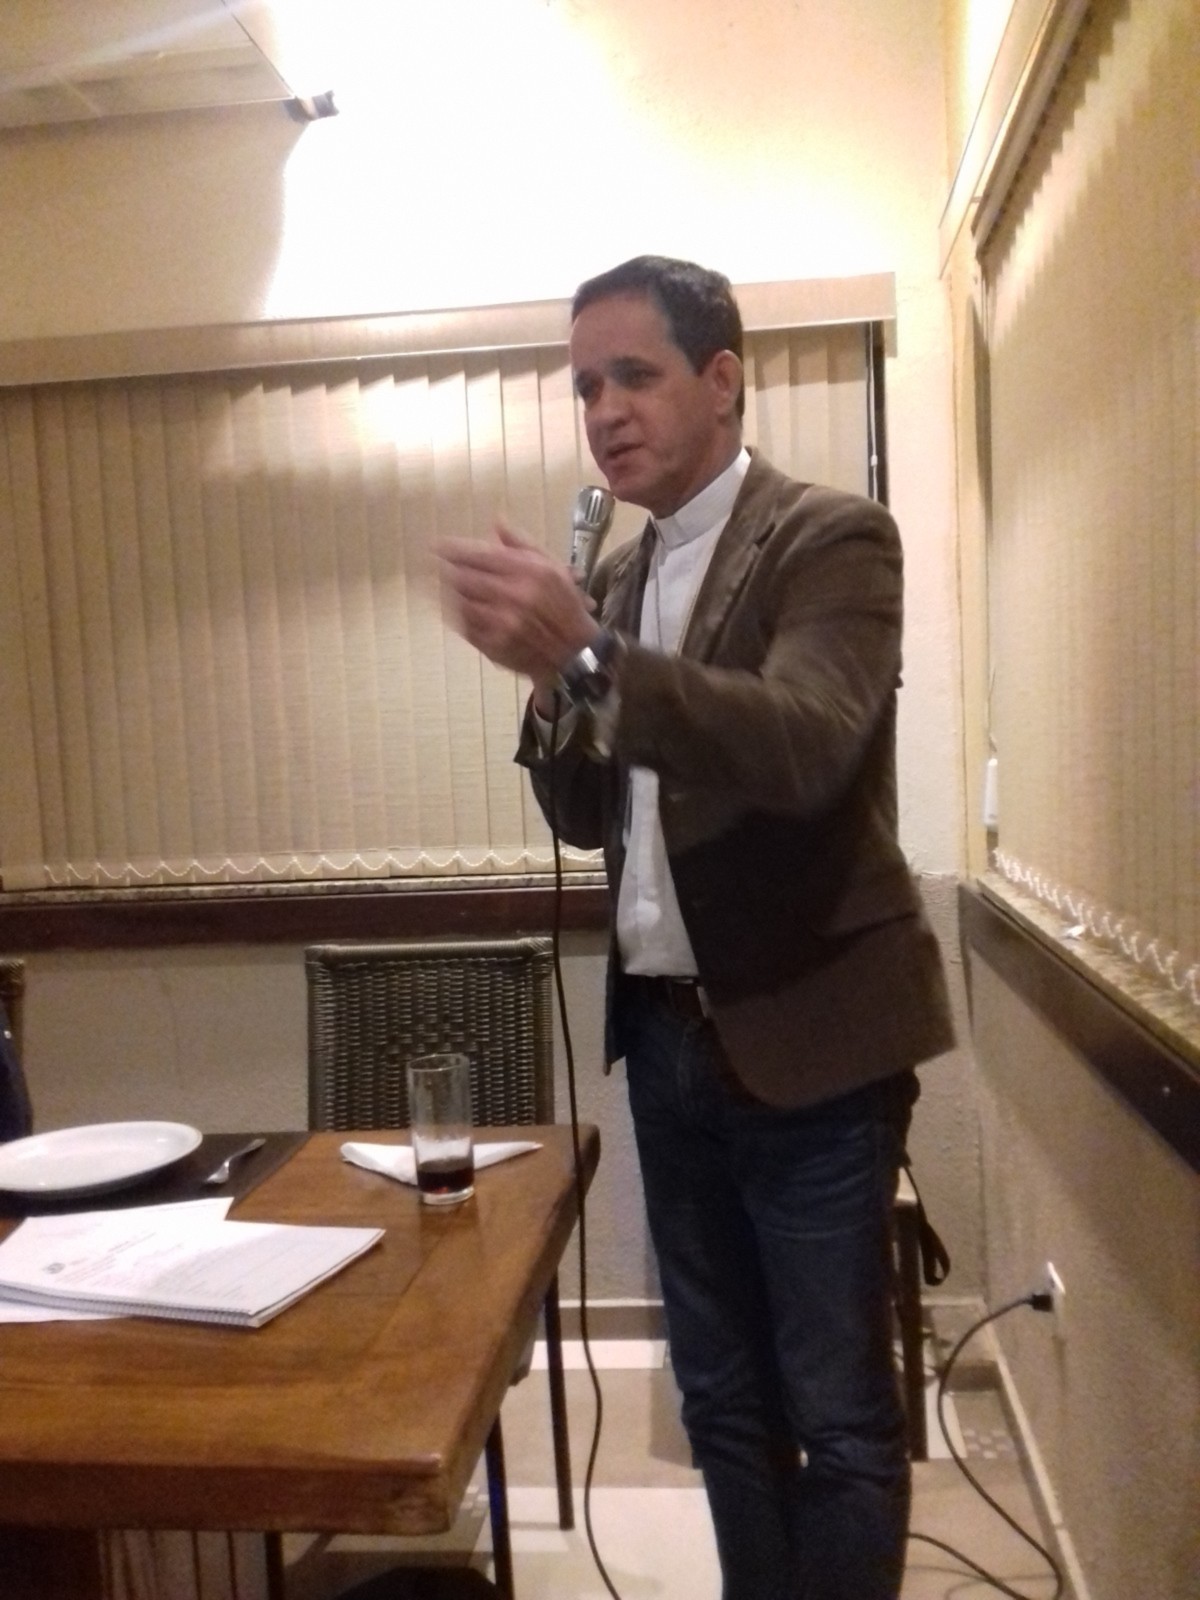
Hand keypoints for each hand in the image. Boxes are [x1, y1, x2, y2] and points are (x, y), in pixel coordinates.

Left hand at [439, 521, 598, 691]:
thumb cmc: (565, 608)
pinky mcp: (494, 646)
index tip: (436, 545)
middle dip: (443, 568)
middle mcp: (512, 596)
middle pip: (464, 577)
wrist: (575, 654)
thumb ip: (523, 545)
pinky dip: (455, 614)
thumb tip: (497, 524)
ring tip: (438, 583)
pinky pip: (465, 626)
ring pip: (460, 602)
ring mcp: (501, 623)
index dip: (453, 549)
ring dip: (446, 591)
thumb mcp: (553, 569)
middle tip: (430, 563)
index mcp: (528, 573)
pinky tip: (454, 606)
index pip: (480, 556)